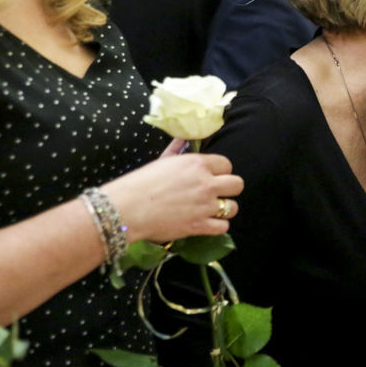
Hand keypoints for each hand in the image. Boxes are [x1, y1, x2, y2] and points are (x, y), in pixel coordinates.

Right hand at [106, 151, 243, 240]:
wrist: (128, 208)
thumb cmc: (141, 183)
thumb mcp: (162, 161)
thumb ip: (177, 150)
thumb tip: (182, 138)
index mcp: (197, 164)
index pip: (226, 164)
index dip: (220, 171)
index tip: (212, 177)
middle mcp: (206, 183)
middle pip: (237, 184)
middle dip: (229, 189)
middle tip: (217, 193)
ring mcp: (205, 206)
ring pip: (233, 208)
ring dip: (225, 209)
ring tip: (213, 210)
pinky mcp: (200, 226)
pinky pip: (223, 227)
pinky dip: (217, 226)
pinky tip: (207, 223)